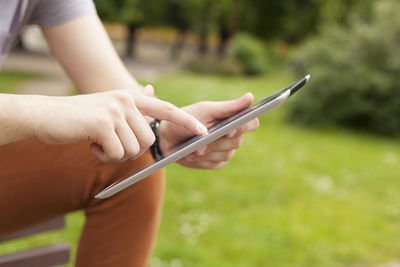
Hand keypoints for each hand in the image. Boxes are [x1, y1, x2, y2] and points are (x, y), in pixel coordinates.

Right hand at [27, 86, 207, 161]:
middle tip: (111, 145)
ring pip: (133, 149)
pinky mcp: (102, 124)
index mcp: (132, 98)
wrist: (47, 115)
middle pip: (148, 140)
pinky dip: (104, 156)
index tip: (203, 131)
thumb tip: (154, 91)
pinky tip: (91, 145)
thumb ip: (134, 102)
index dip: (186, 121)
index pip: (166, 109)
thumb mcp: (110, 105)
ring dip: (116, 154)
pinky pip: (116, 153)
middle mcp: (127, 101)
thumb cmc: (81, 117)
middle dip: (131, 151)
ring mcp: (115, 110)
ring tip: (99, 143)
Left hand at [159, 93, 259, 169]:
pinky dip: (202, 159)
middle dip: (218, 141)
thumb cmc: (188, 117)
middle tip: (202, 141)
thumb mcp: (207, 110)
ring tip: (192, 148)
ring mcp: (226, 151)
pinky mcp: (216, 163)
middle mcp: (233, 136)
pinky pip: (215, 163)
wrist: (168, 135)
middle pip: (237, 141)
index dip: (244, 127)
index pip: (252, 123)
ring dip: (208, 151)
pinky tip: (190, 155)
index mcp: (234, 120)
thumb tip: (250, 97)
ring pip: (226, 154)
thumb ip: (229, 106)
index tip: (229, 130)